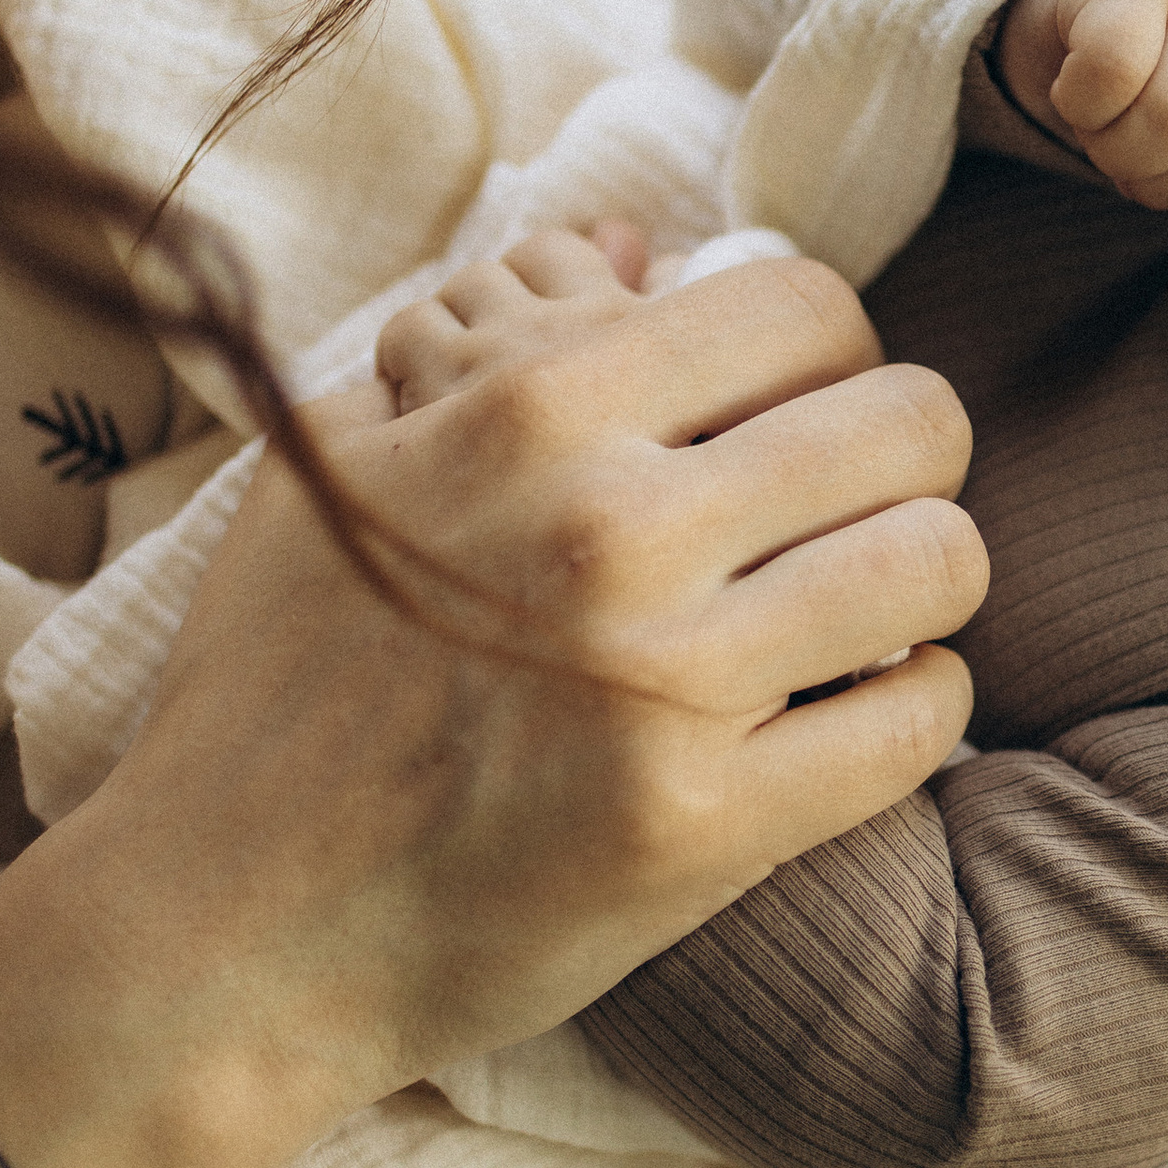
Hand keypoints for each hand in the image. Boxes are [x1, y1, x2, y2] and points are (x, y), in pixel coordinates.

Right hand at [137, 236, 986, 1098]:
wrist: (225, 927)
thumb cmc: (279, 688)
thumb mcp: (344, 465)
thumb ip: (487, 341)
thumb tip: (634, 240)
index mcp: (528, 410)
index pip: (805, 306)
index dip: (829, 357)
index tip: (799, 415)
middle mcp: (608, 529)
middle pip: (909, 420)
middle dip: (906, 460)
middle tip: (859, 513)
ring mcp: (663, 682)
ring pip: (942, 562)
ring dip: (929, 582)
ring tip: (874, 611)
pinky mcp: (702, 826)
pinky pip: (918, 723)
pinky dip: (921, 707)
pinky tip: (863, 710)